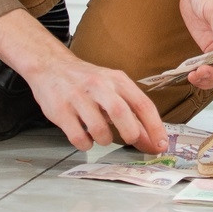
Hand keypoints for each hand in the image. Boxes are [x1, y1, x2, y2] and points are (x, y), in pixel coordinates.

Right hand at [0, 9, 167, 153]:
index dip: (155, 127)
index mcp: (117, 80)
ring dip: (104, 140)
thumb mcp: (113, 88)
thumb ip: (132, 114)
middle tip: (130, 140)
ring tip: (101, 136)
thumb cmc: (88, 81)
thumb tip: (153, 141)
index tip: (161, 145)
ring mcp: (78, 98)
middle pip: (121, 113)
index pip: (142, 104)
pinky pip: (78, 136)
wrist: (51, 66)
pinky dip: (85, 144)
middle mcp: (99, 86)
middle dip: (130, 133)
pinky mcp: (60, 110)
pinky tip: (85, 138)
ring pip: (99, 128)